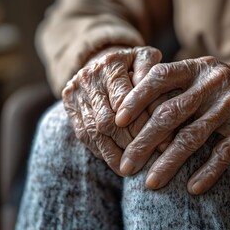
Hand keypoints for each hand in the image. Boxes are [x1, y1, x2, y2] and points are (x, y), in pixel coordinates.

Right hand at [62, 46, 161, 174]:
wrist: (102, 61)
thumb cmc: (133, 64)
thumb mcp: (146, 60)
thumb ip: (154, 76)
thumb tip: (161, 105)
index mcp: (110, 64)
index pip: (125, 101)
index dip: (141, 125)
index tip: (159, 144)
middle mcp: (88, 77)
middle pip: (107, 121)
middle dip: (128, 143)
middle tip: (146, 161)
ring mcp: (75, 93)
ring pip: (94, 132)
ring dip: (113, 154)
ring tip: (130, 169)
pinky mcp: (69, 106)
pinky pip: (84, 136)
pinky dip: (101, 151)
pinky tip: (116, 162)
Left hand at [116, 56, 229, 193]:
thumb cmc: (226, 87)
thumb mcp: (202, 77)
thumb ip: (174, 87)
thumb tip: (131, 109)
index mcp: (195, 68)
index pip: (158, 78)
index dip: (135, 98)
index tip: (117, 121)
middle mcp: (212, 82)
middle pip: (170, 114)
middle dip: (144, 142)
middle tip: (126, 165)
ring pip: (192, 136)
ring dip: (168, 162)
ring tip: (150, 182)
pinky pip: (224, 152)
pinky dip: (208, 171)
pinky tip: (193, 187)